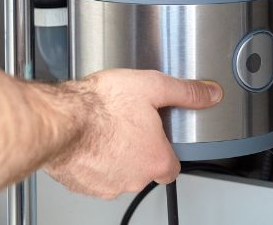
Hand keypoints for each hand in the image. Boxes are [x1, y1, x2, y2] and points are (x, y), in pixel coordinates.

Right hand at [45, 69, 222, 199]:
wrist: (61, 118)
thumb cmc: (103, 104)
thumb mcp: (153, 86)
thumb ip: (185, 92)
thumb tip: (210, 94)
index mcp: (155, 159)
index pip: (172, 168)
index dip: (167, 151)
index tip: (160, 137)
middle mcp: (133, 178)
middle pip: (145, 169)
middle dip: (140, 148)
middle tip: (131, 122)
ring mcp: (105, 185)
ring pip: (119, 171)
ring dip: (117, 153)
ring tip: (109, 125)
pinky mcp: (81, 184)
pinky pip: (95, 173)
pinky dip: (95, 158)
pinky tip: (91, 136)